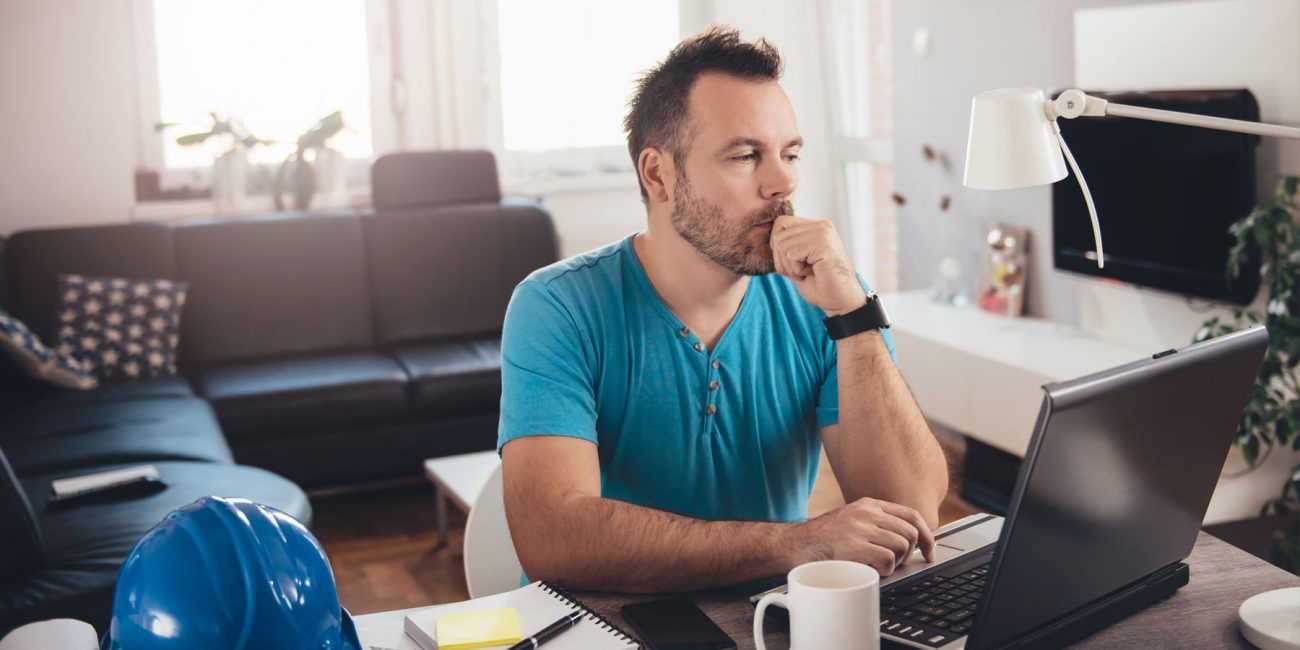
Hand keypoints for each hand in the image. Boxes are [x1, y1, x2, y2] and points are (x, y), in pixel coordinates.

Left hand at [769, 215, 867, 315]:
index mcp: (816, 226)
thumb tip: (765, 238)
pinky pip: (791, 255)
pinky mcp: (823, 244)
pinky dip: (797, 271)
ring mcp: (823, 233)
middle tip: (802, 271)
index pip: (780, 223)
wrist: (841, 301)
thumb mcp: (797, 261)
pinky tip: (813, 273)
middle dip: (782, 260)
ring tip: (808, 272)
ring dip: (790, 267)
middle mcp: (821, 225)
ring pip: (781, 246)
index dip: (778, 246)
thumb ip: (785, 246)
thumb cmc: (820, 284)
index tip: (795, 262)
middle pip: (778, 235)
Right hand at [786, 497, 936, 575]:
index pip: (911, 515)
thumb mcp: (851, 520)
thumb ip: (875, 523)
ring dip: (895, 562)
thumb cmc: (822, 539)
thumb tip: (907, 539)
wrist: (793, 545)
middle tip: (896, 563)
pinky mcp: (855, 546)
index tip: (929, 551)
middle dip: (909, 553)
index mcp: (868, 505)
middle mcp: (867, 512)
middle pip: (910, 532)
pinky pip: (888, 560)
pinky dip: (884, 571)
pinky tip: (869, 570)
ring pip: (901, 546)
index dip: (926, 535)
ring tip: (878, 565)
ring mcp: (860, 528)